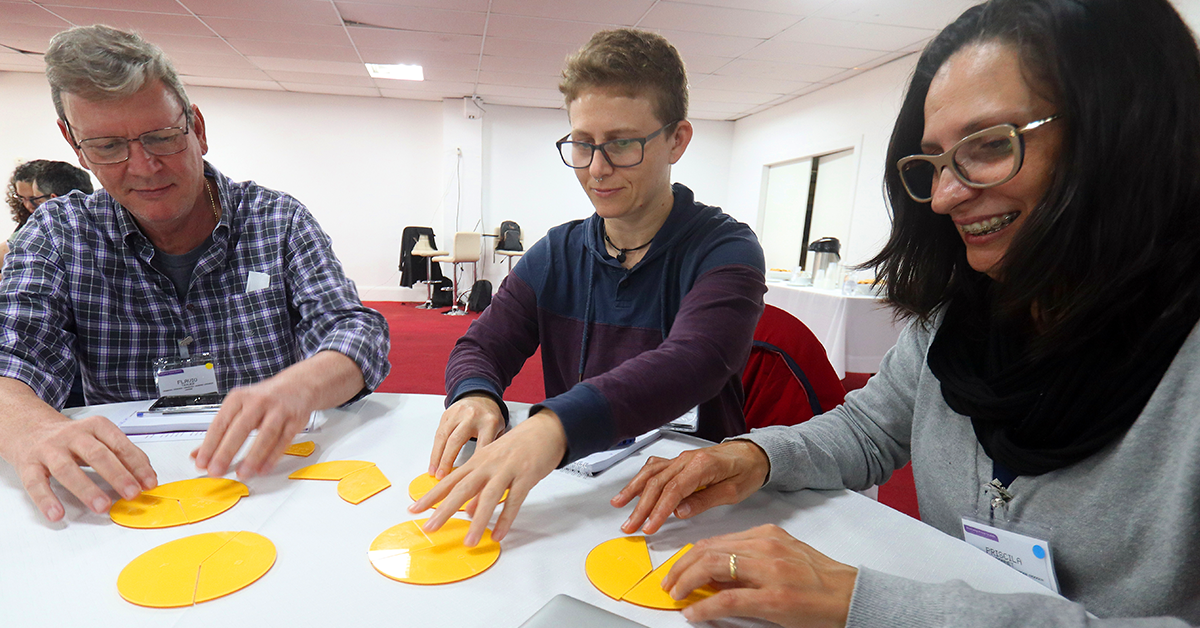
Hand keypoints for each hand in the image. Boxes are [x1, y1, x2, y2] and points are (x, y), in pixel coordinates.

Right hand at [12, 414, 156, 521]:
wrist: (28, 426)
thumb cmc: (70, 438)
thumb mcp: (98, 438)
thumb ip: (121, 455)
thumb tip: (145, 477)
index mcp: (95, 427)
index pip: (120, 445)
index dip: (136, 464)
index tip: (149, 482)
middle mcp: (72, 436)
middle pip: (97, 454)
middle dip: (117, 475)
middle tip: (131, 493)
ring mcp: (49, 450)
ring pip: (67, 469)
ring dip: (87, 489)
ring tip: (101, 506)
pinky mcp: (28, 465)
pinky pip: (36, 483)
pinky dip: (46, 500)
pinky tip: (56, 513)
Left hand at [192, 380, 311, 478]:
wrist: (298, 384)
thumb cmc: (265, 398)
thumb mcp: (238, 407)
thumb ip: (219, 431)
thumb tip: (197, 454)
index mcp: (239, 398)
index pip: (220, 423)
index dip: (209, 445)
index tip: (202, 462)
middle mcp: (258, 402)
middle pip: (241, 429)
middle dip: (226, 452)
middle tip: (216, 471)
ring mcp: (278, 410)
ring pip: (265, 436)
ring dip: (252, 457)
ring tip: (242, 474)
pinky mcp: (295, 421)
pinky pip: (283, 441)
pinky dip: (272, 457)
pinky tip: (263, 469)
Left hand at [409, 410, 565, 546]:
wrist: (545, 430)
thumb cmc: (518, 448)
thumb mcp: (493, 464)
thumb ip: (480, 487)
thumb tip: (468, 511)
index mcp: (477, 461)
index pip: (449, 481)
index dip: (430, 496)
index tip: (413, 509)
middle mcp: (488, 465)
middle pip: (462, 489)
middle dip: (444, 510)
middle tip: (430, 528)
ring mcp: (507, 470)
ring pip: (489, 497)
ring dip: (478, 522)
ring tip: (469, 542)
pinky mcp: (526, 476)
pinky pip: (514, 501)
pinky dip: (506, 519)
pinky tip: (498, 534)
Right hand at [428, 394, 504, 478]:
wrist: (481, 396)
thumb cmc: (490, 417)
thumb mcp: (500, 431)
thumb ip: (493, 447)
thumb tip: (484, 472)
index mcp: (489, 422)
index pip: (481, 445)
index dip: (473, 462)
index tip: (467, 478)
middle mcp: (472, 417)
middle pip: (456, 440)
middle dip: (447, 460)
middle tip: (442, 477)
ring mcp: (458, 414)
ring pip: (443, 437)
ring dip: (436, 456)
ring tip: (433, 472)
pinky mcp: (447, 414)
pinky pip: (438, 433)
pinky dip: (435, 449)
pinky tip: (433, 461)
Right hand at [612, 439, 769, 533]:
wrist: (753, 453)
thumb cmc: (747, 470)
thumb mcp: (733, 491)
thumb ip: (705, 500)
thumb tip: (679, 512)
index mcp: (702, 465)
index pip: (673, 490)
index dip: (658, 510)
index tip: (649, 527)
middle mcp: (687, 459)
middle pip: (657, 483)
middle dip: (640, 507)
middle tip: (629, 526)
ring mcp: (681, 459)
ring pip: (651, 473)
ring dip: (633, 490)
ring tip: (618, 506)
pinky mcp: (679, 461)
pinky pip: (655, 468)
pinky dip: (640, 478)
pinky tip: (632, 488)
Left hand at [663, 525, 856, 627]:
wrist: (852, 595)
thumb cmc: (820, 580)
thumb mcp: (784, 556)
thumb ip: (751, 559)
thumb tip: (714, 574)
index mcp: (767, 535)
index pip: (715, 540)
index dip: (689, 555)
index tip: (677, 568)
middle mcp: (765, 547)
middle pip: (707, 551)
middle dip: (680, 567)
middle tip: (668, 583)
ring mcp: (770, 572)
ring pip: (712, 568)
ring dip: (686, 583)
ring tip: (676, 596)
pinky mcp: (774, 599)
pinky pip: (728, 600)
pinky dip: (705, 607)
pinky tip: (695, 613)